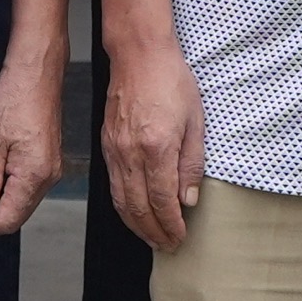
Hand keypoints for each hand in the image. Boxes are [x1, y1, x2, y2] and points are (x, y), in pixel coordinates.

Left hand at [0, 48, 64, 236]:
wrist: (36, 70)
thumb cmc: (17, 96)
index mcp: (35, 175)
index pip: (8, 221)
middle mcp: (48, 176)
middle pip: (17, 213)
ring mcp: (50, 167)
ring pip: (22, 199)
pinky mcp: (47, 158)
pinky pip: (27, 184)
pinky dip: (9, 183)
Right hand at [100, 38, 205, 251]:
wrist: (139, 54)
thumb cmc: (171, 80)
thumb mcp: (195, 120)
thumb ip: (192, 163)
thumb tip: (188, 200)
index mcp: (156, 147)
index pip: (162, 201)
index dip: (172, 225)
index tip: (181, 237)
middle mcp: (130, 153)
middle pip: (139, 208)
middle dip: (154, 233)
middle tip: (168, 246)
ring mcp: (114, 149)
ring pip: (121, 201)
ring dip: (137, 225)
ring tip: (152, 238)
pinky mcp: (106, 144)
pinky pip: (112, 185)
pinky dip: (123, 206)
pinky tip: (134, 212)